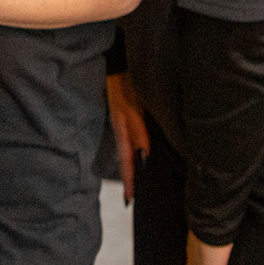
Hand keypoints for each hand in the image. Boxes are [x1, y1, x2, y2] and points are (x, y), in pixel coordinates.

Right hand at [106, 73, 150, 202]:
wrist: (118, 62)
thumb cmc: (125, 84)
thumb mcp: (132, 110)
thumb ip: (139, 133)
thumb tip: (144, 159)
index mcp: (122, 132)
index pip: (126, 163)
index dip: (129, 182)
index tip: (131, 202)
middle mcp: (122, 130)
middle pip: (128, 159)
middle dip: (132, 177)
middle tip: (137, 196)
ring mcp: (125, 123)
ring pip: (132, 149)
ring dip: (136, 164)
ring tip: (143, 179)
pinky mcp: (129, 115)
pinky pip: (134, 138)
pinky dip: (138, 148)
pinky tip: (145, 150)